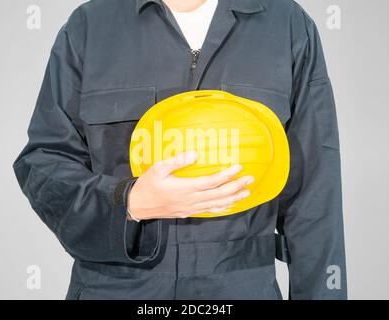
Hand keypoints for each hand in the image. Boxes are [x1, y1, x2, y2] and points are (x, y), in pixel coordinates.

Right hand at [127, 151, 253, 219]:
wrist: (138, 205)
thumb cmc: (148, 185)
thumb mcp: (158, 169)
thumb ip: (177, 161)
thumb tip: (194, 154)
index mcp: (184, 188)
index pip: (211, 182)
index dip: (226, 176)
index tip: (238, 167)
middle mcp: (191, 200)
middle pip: (218, 194)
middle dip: (236, 186)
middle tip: (250, 179)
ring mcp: (191, 208)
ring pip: (217, 204)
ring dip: (233, 198)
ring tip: (246, 192)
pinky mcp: (189, 212)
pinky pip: (209, 211)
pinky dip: (222, 208)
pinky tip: (230, 204)